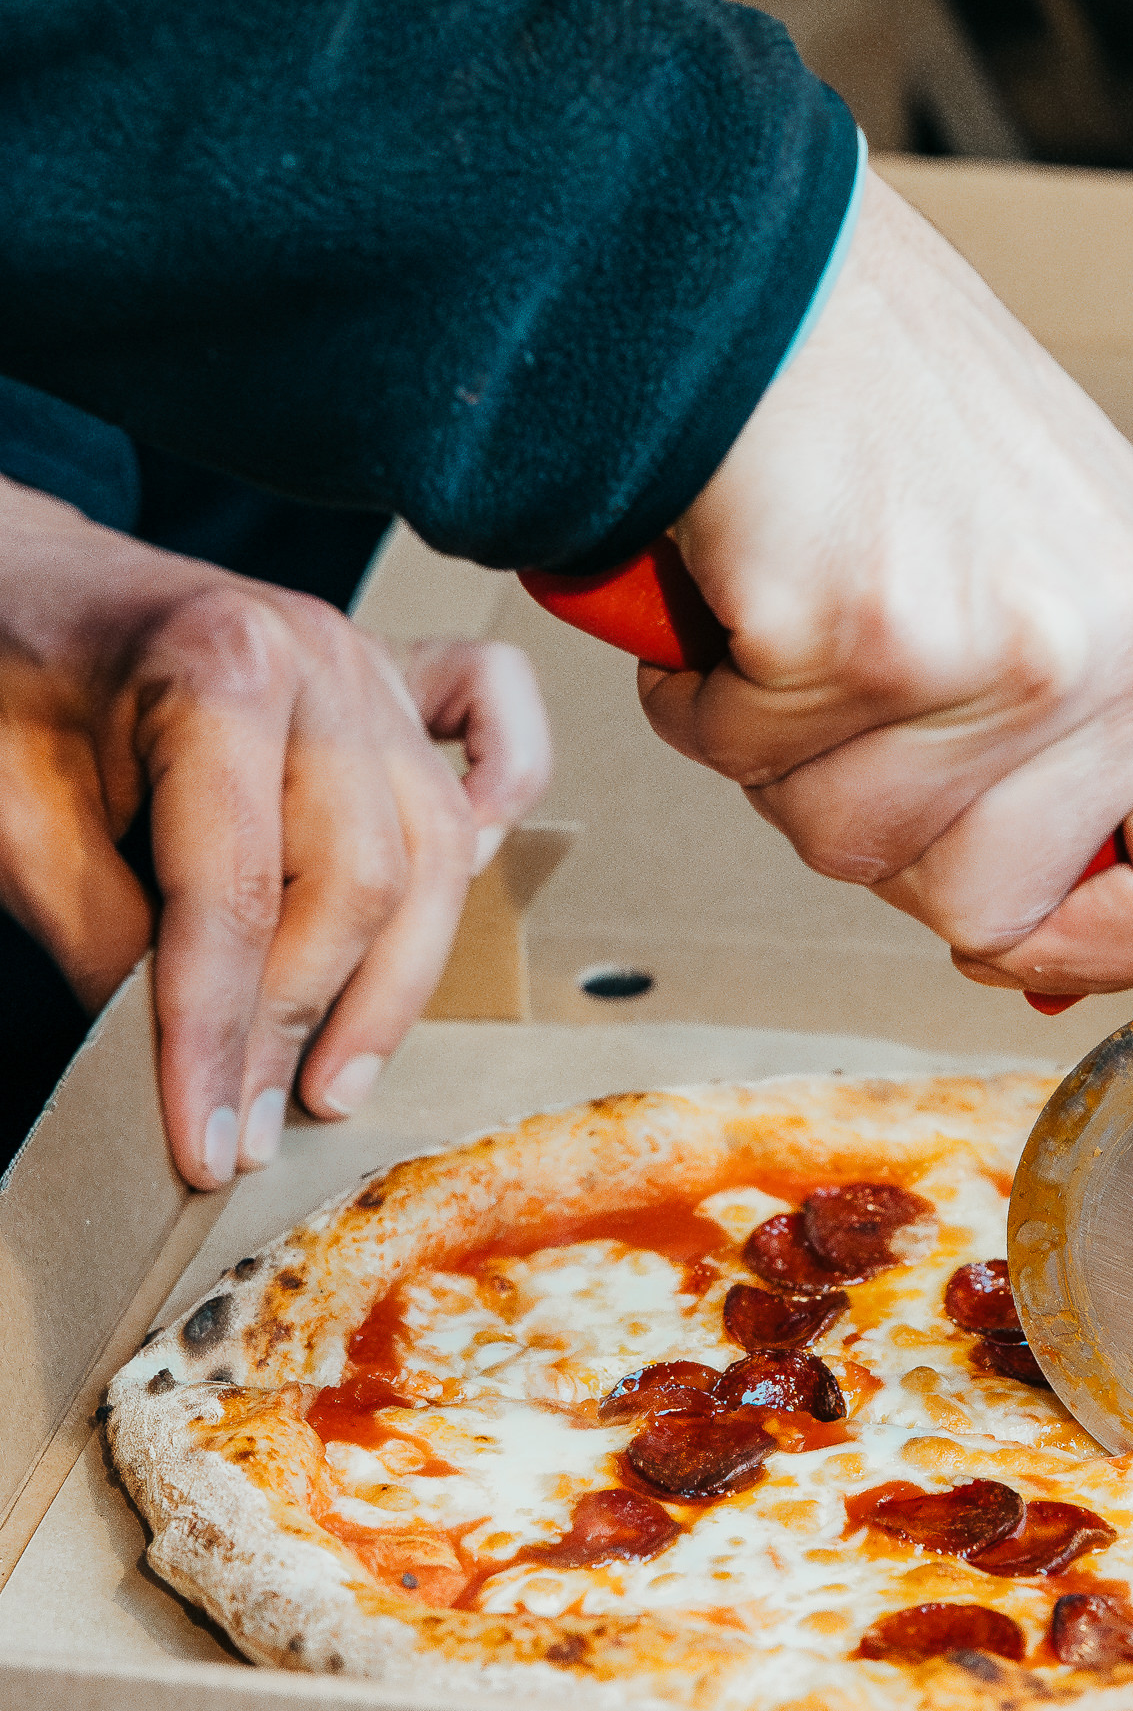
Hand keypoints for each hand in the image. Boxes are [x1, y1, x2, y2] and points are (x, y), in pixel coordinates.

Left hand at [0, 476, 550, 1186]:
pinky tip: (472, 872)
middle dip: (303, 1027)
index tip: (205, 1139)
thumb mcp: (14, 814)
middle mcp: (319, 659)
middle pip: (359, 887)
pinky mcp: (394, 668)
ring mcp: (370, 663)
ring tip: (336, 1079)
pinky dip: (505, 792)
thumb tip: (178, 1066)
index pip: (236, 898)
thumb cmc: (8, 676)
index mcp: (217, 667)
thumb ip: (98, 933)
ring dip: (393, 984)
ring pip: (437, 853)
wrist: (17, 571)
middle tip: (254, 1126)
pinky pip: (497, 718)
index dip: (218, 1038)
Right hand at [638, 171, 1132, 994]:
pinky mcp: (873, 637)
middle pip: (994, 916)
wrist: (761, 278)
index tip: (1026, 934)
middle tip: (867, 701)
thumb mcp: (1066, 580)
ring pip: (855, 855)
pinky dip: (707, 701)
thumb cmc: (896, 417)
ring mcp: (1012, 651)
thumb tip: (1072, 964)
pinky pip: (751, 768)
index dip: (1111, 952)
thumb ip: (1093, 764)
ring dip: (785, 762)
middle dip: (888, 838)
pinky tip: (745, 597)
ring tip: (807, 622)